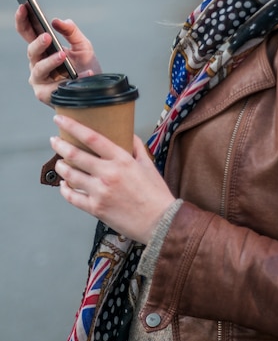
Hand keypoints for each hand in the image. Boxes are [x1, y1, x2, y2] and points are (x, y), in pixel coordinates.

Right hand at [15, 5, 100, 103]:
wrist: (94, 90)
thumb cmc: (85, 66)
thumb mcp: (82, 45)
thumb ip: (71, 31)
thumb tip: (57, 21)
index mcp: (42, 49)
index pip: (27, 32)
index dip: (22, 20)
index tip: (23, 6)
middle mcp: (37, 63)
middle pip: (31, 51)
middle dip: (38, 43)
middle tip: (47, 36)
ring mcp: (39, 79)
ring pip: (39, 69)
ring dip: (51, 61)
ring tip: (63, 54)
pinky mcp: (44, 94)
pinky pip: (54, 86)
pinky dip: (70, 80)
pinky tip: (84, 74)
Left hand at [50, 115, 174, 243]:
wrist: (160, 221)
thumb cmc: (156, 194)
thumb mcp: (148, 164)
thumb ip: (136, 147)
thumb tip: (128, 133)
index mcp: (122, 160)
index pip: (92, 138)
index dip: (73, 127)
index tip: (61, 119)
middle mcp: (108, 174)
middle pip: (75, 155)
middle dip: (60, 145)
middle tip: (54, 140)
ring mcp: (100, 192)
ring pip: (70, 176)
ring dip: (61, 167)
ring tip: (59, 162)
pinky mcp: (96, 209)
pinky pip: (72, 197)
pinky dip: (64, 190)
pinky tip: (64, 185)